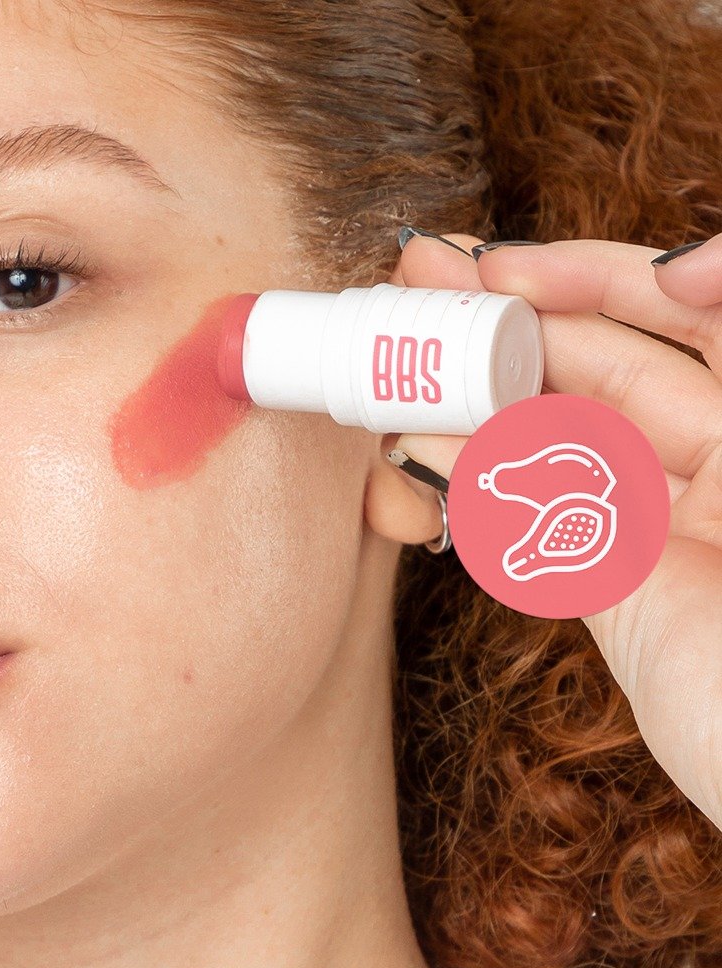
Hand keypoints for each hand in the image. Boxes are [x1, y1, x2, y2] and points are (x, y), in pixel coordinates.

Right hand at [389, 230, 721, 831]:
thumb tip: (682, 262)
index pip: (680, 312)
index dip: (593, 275)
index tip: (504, 264)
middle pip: (604, 365)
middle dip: (510, 322)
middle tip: (416, 287)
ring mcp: (671, 527)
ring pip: (558, 440)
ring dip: (474, 400)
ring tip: (398, 361)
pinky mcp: (623, 592)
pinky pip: (540, 518)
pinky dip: (479, 478)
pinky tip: (423, 443)